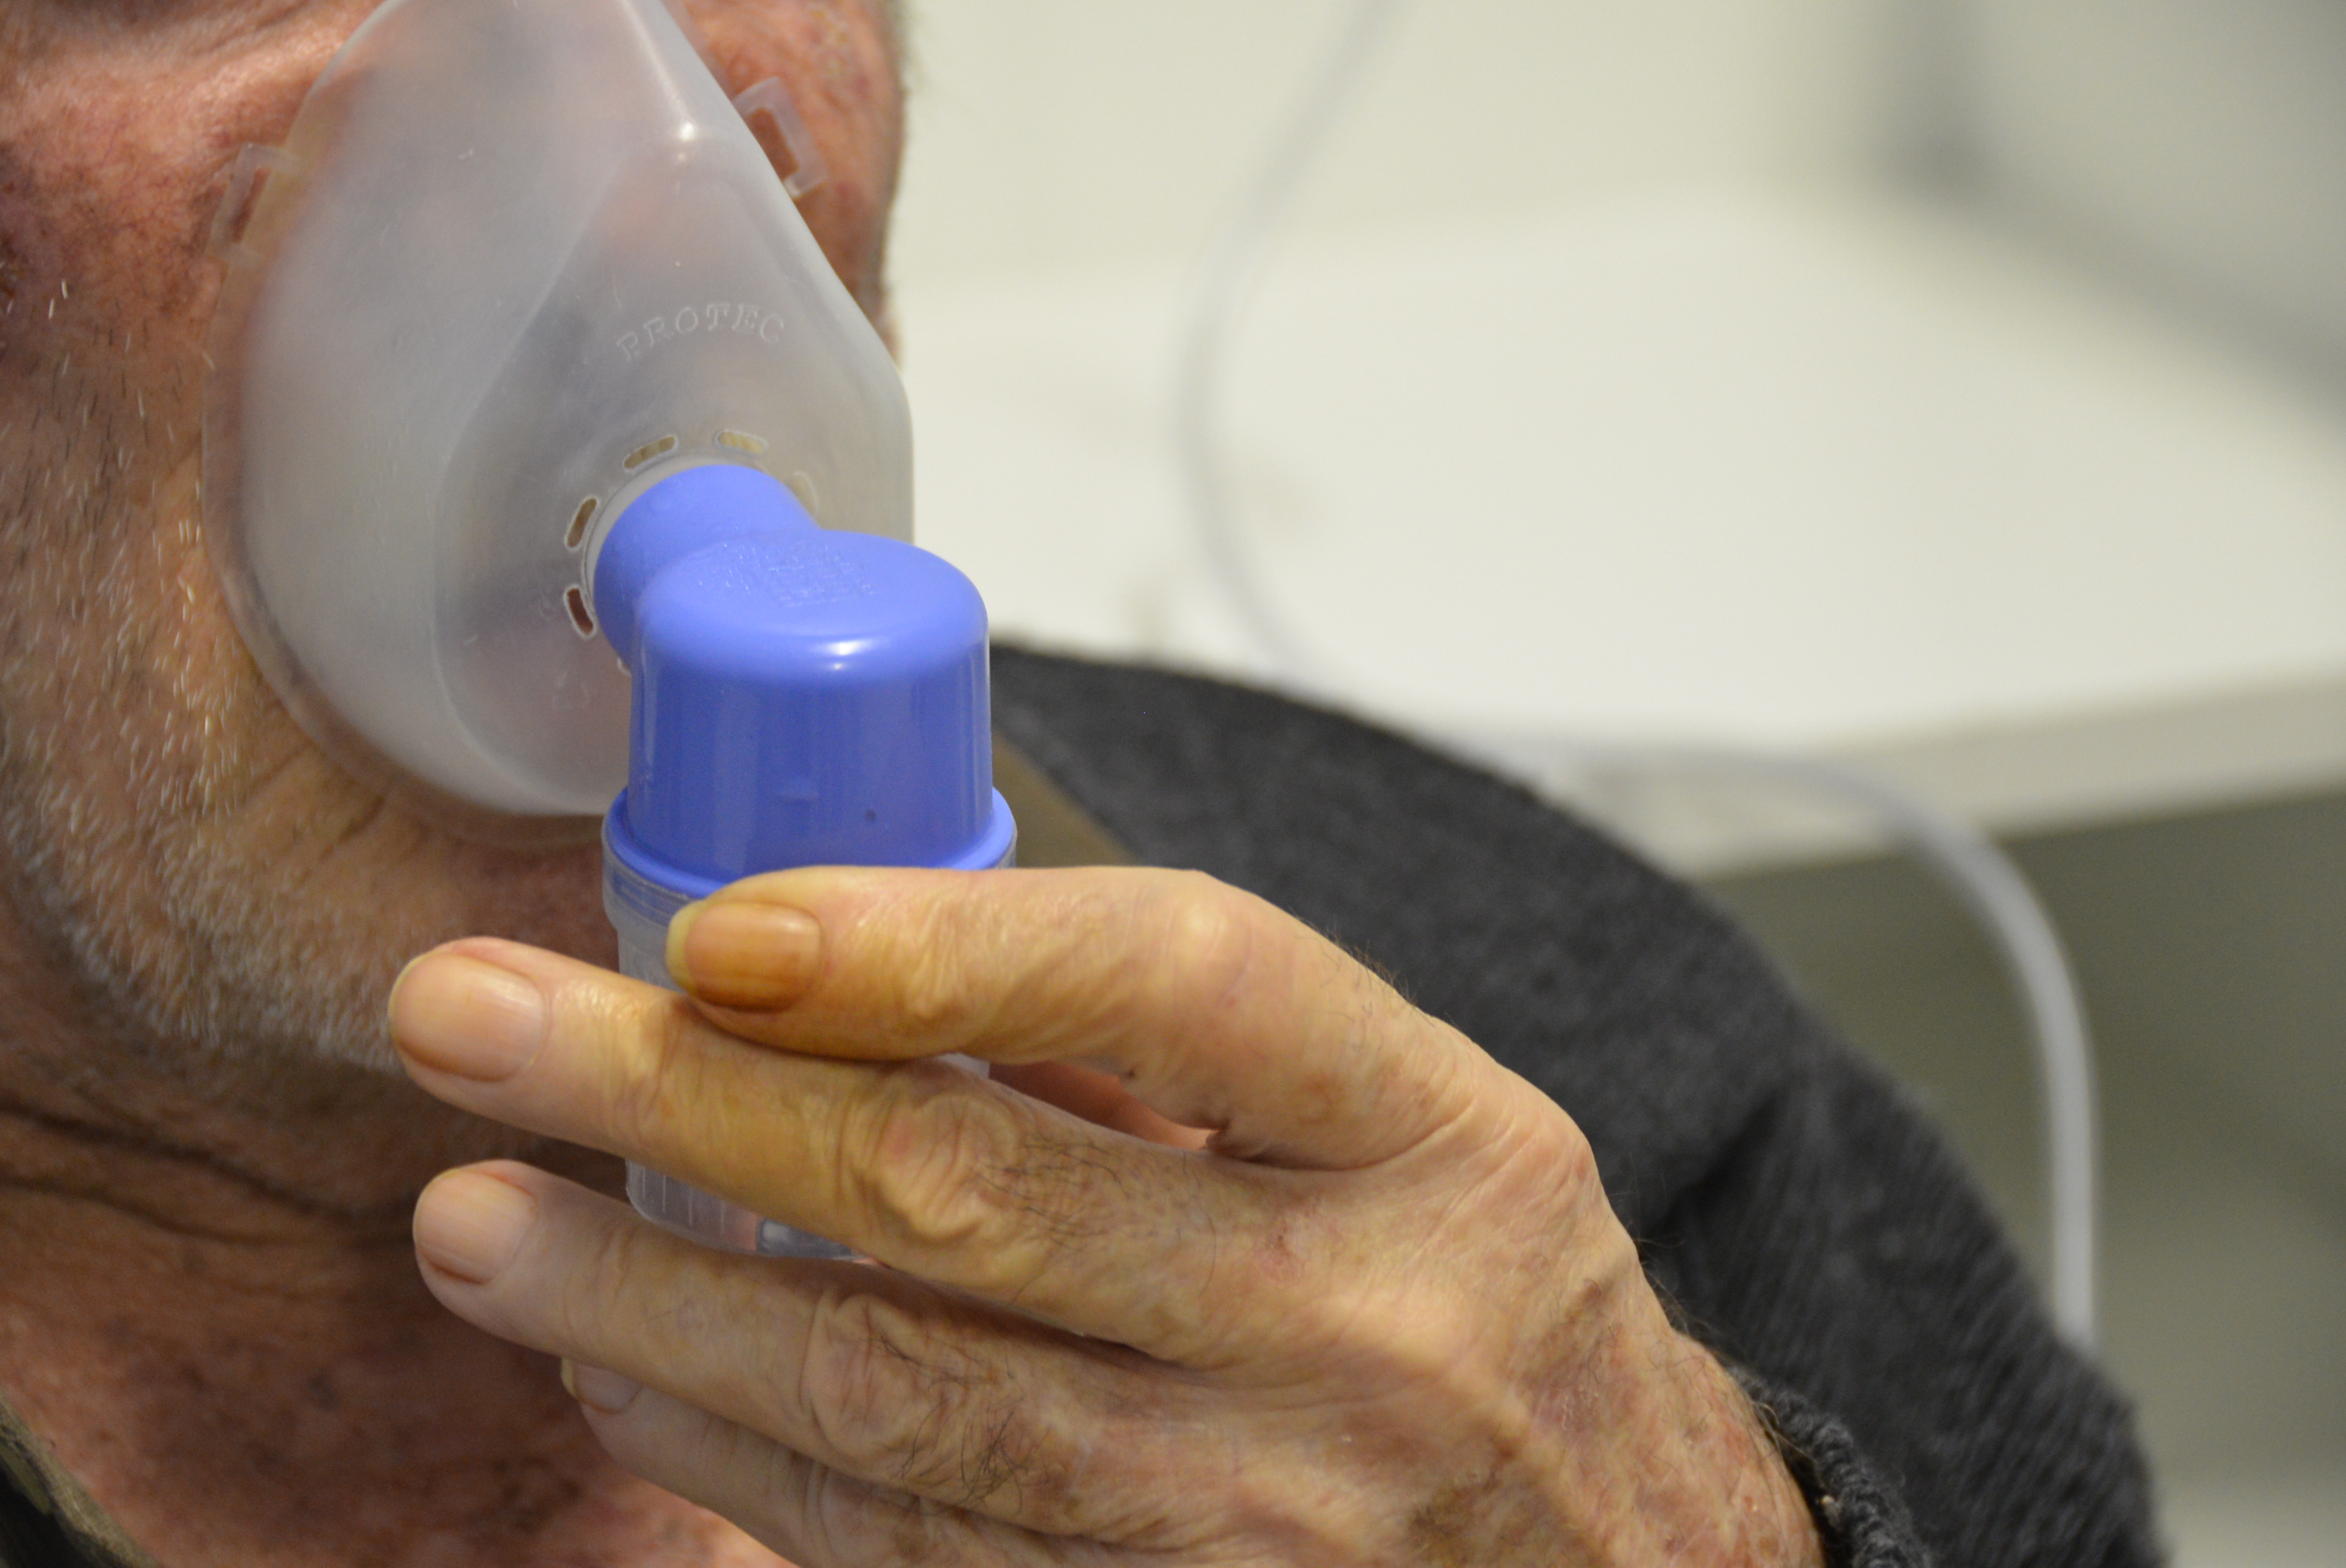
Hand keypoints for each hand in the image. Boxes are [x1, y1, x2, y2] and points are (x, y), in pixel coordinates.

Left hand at [388, 867, 1822, 1565]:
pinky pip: (909, 1553)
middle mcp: (1358, 1332)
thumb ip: (1182, 1055)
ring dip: (654, 1304)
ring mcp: (1261, 1519)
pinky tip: (620, 1376)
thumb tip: (859, 960)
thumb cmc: (1481, 1309)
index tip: (723, 922)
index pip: (1180, 981)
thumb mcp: (1411, 1136)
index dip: (937, 943)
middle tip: (471, 1023)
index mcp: (1432, 1138)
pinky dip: (738, 1460)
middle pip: (978, 1196)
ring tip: (472, 1220)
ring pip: (903, 1402)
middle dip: (687, 1098)